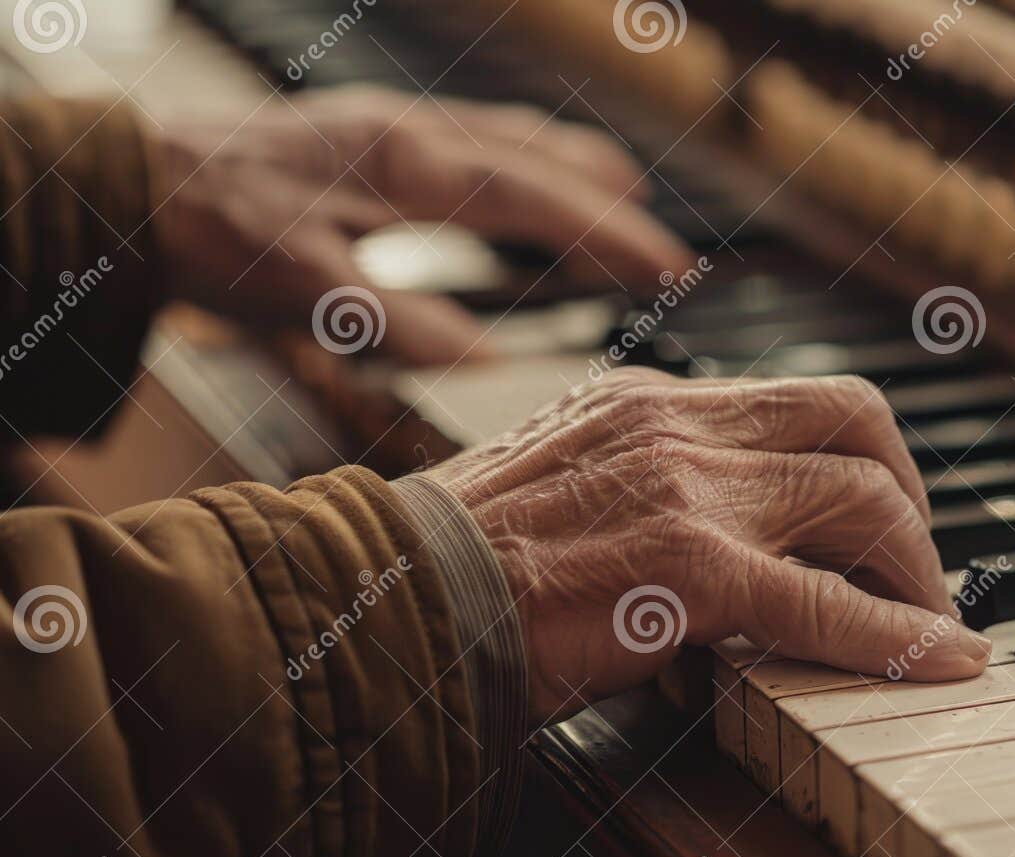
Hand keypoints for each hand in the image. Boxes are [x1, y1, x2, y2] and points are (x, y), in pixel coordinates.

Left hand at [150, 85, 693, 364]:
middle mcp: (413, 132)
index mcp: (406, 164)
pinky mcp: (378, 137)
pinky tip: (532, 184)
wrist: (135, 179)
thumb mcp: (300, 285)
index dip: (606, 234)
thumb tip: (484, 359)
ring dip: (576, 175)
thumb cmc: (210, 229)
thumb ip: (395, 319)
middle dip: (611, 206)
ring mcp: (397, 127)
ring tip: (627, 208)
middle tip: (667, 254)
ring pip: (513, 138)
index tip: (665, 268)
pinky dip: (529, 165)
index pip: (533, 198)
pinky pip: (480, 138)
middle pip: (539, 158)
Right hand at [420, 368, 992, 720]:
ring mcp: (690, 489)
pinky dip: (895, 633)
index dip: (869, 459)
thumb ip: (655, 488)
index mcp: (654, 402)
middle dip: (911, 502)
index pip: (804, 399)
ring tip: (924, 622)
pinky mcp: (689, 566)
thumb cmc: (465, 561)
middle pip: (858, 427)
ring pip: (861, 499)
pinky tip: (937, 657)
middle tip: (920, 572)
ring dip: (914, 568)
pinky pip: (825, 599)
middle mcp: (682, 425)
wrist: (393, 599)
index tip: (883, 519)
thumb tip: (731, 539)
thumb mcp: (573, 487)